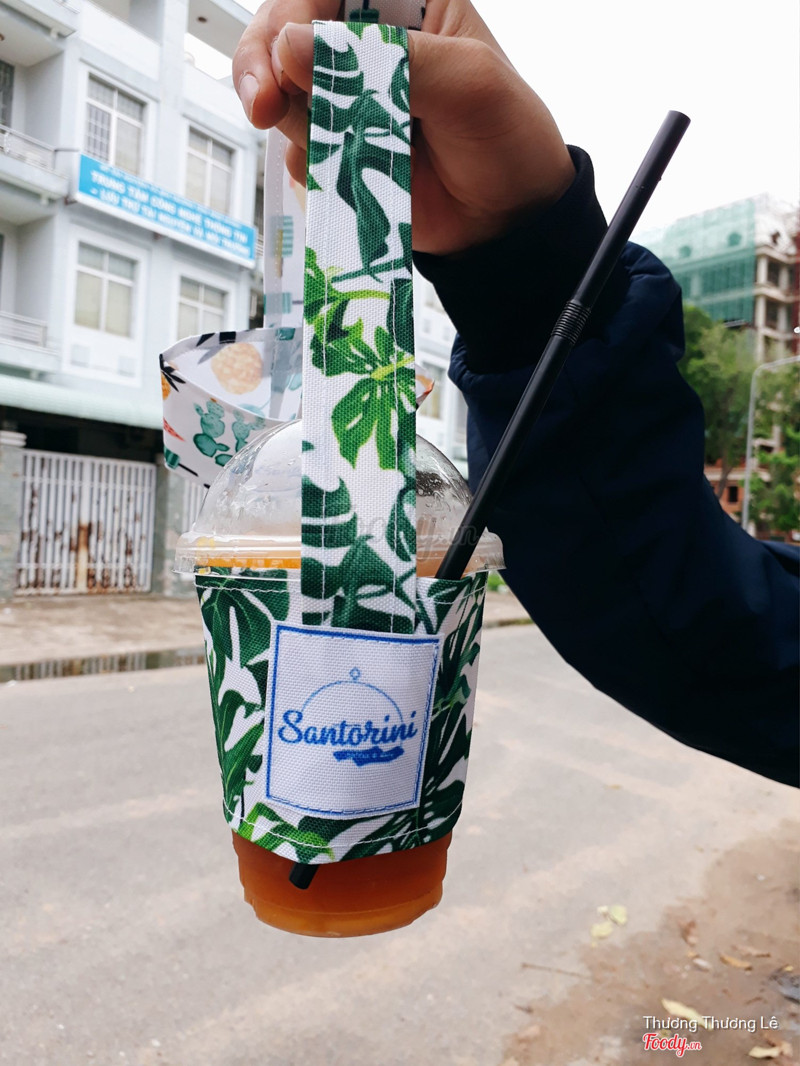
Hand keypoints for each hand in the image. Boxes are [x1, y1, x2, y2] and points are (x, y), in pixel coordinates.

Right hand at [233, 0, 573, 255]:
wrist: (509, 220)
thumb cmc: (508, 138)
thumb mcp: (467, 84)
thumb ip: (390, 60)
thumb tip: (294, 47)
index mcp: (403, 3)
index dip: (294, 12)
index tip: (286, 52)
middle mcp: (366, 44)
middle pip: (283, 30)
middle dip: (262, 64)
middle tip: (263, 106)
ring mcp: (348, 98)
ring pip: (281, 90)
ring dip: (289, 119)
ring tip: (328, 145)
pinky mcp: (340, 147)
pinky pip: (296, 147)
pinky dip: (306, 162)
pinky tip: (336, 172)